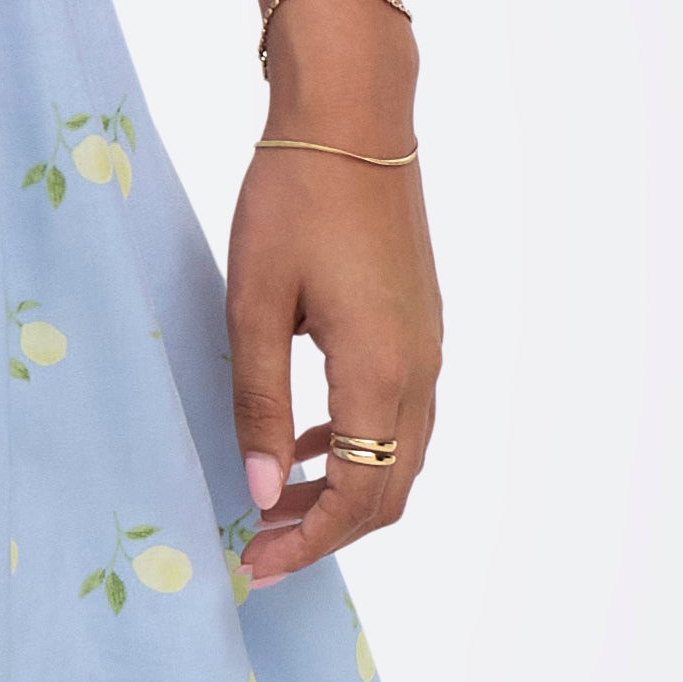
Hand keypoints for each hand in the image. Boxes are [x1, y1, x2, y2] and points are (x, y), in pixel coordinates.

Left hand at [227, 130, 437, 588]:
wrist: (354, 116)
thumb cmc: (293, 199)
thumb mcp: (254, 305)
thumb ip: (260, 405)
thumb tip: (263, 493)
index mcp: (381, 371)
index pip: (360, 494)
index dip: (309, 541)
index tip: (254, 564)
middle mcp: (420, 369)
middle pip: (390, 489)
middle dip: (327, 532)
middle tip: (259, 552)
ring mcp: (429, 346)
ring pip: (400, 456)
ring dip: (344, 493)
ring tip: (276, 506)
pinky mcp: (421, 324)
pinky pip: (400, 416)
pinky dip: (359, 448)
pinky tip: (307, 443)